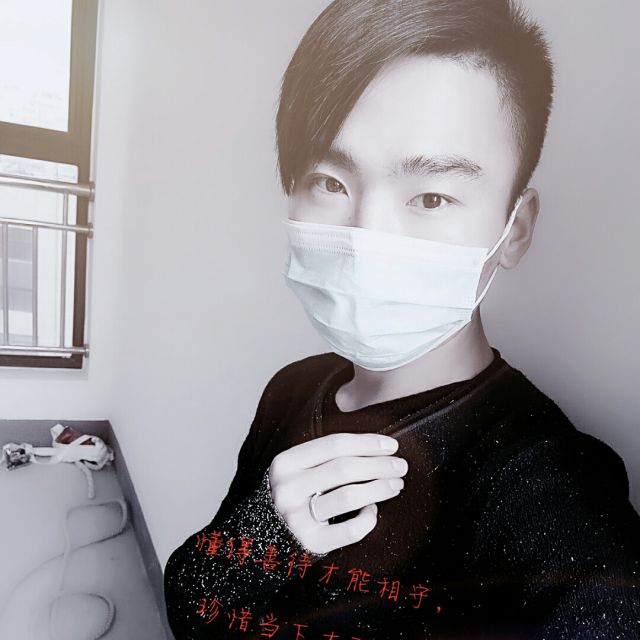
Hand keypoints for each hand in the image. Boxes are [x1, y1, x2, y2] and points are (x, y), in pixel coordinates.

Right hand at [268, 433, 406, 554]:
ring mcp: (297, 517)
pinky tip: (373, 511)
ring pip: (349, 496)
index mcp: (286, 462)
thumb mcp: (300, 469)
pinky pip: (350, 530)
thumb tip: (378, 449)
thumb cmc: (296, 494)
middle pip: (344, 468)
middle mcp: (288, 488)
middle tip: (401, 466)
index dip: (367, 443)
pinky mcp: (310, 542)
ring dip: (380, 488)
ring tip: (396, 485)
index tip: (392, 445)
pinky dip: (367, 519)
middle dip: (379, 465)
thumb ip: (329, 457)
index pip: (334, 445)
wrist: (264, 534)